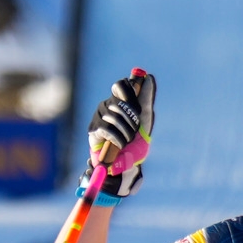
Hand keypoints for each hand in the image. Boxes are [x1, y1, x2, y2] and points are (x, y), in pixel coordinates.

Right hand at [80, 73, 156, 203]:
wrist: (125, 165)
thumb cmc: (136, 143)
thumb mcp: (145, 120)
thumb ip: (146, 98)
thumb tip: (149, 76)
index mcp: (120, 102)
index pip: (120, 86)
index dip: (129, 91)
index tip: (137, 104)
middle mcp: (108, 106)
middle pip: (120, 102)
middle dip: (132, 118)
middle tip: (134, 131)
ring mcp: (99, 117)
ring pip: (114, 116)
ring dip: (126, 131)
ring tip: (127, 141)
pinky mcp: (93, 130)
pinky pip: (106, 128)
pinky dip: (117, 138)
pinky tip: (119, 145)